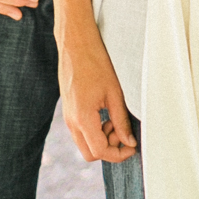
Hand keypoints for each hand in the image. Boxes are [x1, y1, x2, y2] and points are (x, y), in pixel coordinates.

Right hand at [56, 27, 135, 161]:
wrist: (75, 45)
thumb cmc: (96, 64)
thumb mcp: (115, 94)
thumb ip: (121, 121)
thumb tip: (129, 142)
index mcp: (83, 118)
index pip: (100, 151)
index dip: (119, 154)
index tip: (132, 146)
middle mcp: (71, 121)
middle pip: (90, 154)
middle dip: (109, 149)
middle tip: (122, 132)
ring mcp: (67, 117)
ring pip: (85, 143)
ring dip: (102, 139)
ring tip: (115, 119)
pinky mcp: (68, 111)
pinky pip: (81, 131)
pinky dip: (94, 130)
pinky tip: (105, 114)